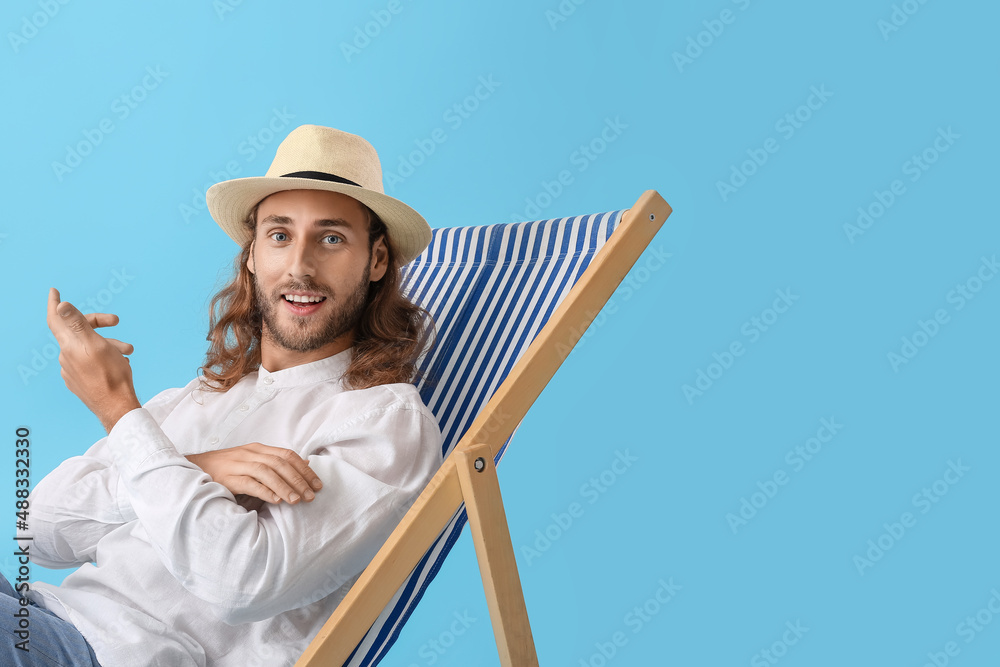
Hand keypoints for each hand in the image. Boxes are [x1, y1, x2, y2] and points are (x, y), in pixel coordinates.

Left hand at [46, 288, 140, 432]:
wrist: (116, 407)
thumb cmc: (110, 375)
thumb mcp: (95, 344)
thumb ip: (77, 323)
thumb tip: (60, 305)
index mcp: (69, 346)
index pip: (55, 319)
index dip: (54, 304)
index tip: (54, 291)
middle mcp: (67, 357)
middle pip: (79, 331)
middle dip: (99, 324)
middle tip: (117, 321)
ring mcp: (74, 371)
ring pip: (90, 348)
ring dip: (110, 344)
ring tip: (129, 351)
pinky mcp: (82, 382)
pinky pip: (92, 362)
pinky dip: (106, 357)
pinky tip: (120, 362)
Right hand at [186, 442, 322, 506]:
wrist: (193, 468)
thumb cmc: (227, 468)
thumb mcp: (253, 461)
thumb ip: (277, 463)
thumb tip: (306, 464)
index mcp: (258, 449)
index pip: (288, 455)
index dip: (305, 469)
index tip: (318, 484)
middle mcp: (250, 453)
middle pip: (280, 463)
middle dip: (298, 479)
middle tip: (311, 496)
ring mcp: (237, 464)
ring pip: (266, 472)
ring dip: (284, 486)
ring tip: (296, 501)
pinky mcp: (227, 477)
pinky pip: (249, 483)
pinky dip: (264, 491)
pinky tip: (276, 500)